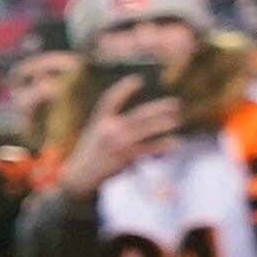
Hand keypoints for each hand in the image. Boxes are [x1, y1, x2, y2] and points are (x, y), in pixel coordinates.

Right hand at [58, 79, 184, 192]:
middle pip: (138, 114)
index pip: (111, 99)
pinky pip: (148, 148)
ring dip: (163, 123)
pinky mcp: (125, 157)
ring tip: (177, 120)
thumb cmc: (91, 154)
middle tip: (175, 104)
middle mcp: (109, 129)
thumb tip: (141, 121)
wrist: (80, 176)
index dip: (124, 88)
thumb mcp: (96, 133)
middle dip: (159, 108)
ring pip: (146, 129)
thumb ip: (114, 125)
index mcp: (100, 120)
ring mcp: (117, 143)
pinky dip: (162, 145)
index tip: (138, 80)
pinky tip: (174, 142)